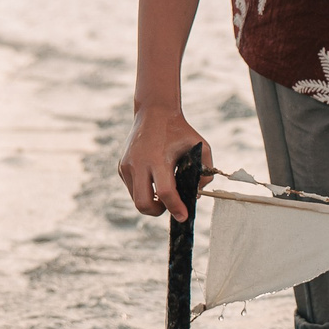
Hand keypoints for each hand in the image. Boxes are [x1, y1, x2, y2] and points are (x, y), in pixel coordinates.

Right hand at [118, 104, 208, 218]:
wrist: (154, 112)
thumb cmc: (179, 130)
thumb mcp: (200, 146)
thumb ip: (205, 170)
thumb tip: (198, 193)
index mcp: (158, 158)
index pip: (165, 192)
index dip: (175, 208)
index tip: (183, 216)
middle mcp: (139, 163)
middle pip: (143, 203)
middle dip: (158, 212)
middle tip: (170, 207)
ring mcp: (127, 166)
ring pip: (136, 199)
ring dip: (151, 202)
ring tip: (164, 194)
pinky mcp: (122, 167)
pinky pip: (132, 188)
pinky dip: (144, 191)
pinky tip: (154, 180)